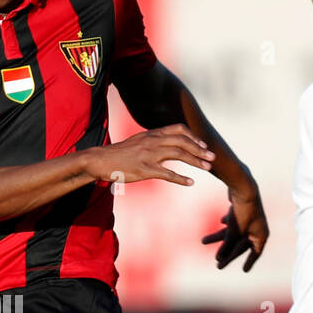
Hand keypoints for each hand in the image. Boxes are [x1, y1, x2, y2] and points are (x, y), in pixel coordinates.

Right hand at [85, 125, 214, 186]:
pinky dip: (181, 178)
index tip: (203, 145)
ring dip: (196, 161)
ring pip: (179, 154)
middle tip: (212, 158)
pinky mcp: (145, 169)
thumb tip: (166, 145)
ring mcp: (149, 155)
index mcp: (152, 134)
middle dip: (200, 149)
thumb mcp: (138, 142)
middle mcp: (153, 141)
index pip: (178, 130)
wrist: (100, 160)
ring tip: (207, 168)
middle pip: (183, 141)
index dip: (193, 137)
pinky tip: (190, 182)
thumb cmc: (118, 154)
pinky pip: (167, 173)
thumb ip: (153, 141)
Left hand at [203, 187, 268, 271]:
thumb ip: (227, 247)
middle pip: (240, 244)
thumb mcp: (234, 233)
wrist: (243, 187)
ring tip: (202, 241)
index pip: (255, 253)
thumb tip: (219, 259)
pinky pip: (234, 221)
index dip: (249, 262)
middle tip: (217, 264)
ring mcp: (250, 218)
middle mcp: (257, 227)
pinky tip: (221, 220)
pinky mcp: (243, 210)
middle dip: (226, 252)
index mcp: (261, 235)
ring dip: (217, 237)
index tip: (244, 270)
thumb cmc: (242, 212)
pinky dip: (227, 223)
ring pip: (233, 232)